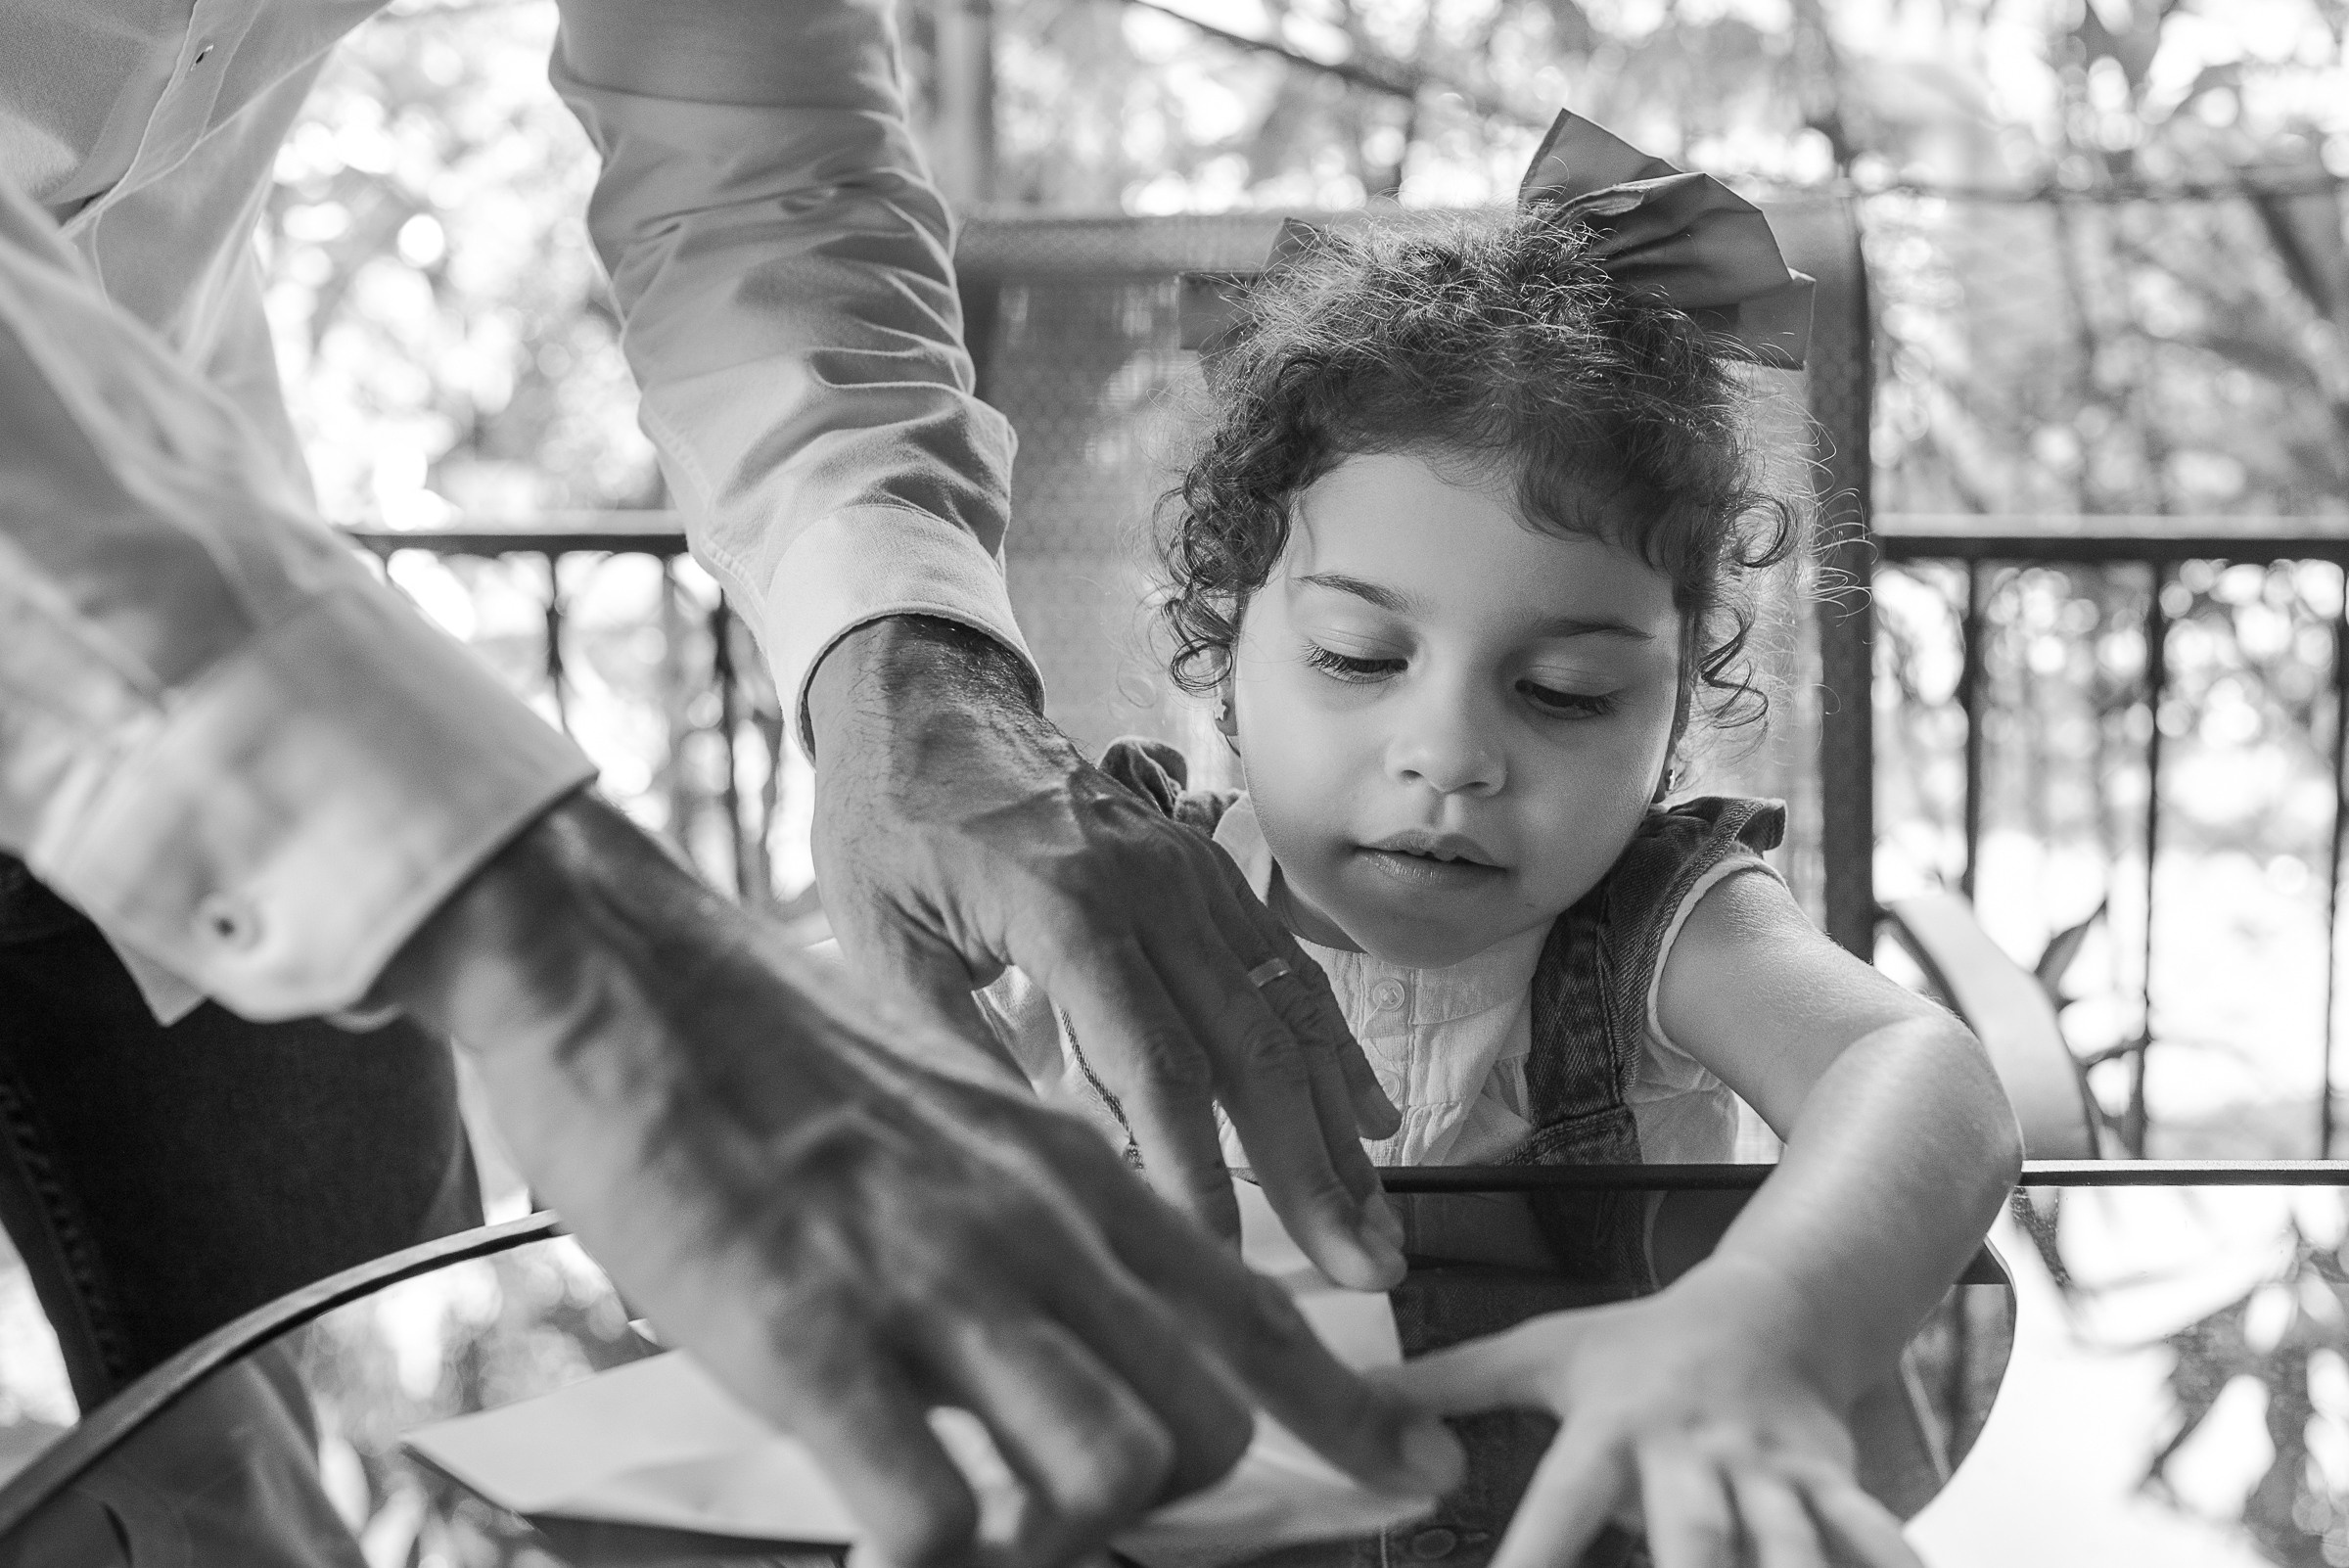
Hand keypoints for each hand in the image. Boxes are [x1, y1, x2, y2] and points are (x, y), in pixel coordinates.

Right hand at [373, 794, 1462, 1567]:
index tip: (1417, 1469)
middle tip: (1077, 1504)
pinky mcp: (812, 1336)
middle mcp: (1033, 1224)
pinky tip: (890, 1516)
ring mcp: (931, 1282)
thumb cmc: (788, 1072)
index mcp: (1072, 1170)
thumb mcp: (963, 1129)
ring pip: (1110, 1469)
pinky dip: (935, 1547)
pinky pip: (937, 1511)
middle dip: (1168, 1498)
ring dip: (1063, 1531)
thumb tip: (1108, 1351)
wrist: (629, 981)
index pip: (1255, 1310)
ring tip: (982, 1512)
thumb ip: (1047, 1233)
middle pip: (1205, 1421)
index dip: (1350, 1409)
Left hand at [806, 615, 1405, 1289]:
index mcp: (1068, 909)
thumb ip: (954, 1049)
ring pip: (1288, 1011)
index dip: (1196, 1173)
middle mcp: (1152, 887)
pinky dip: (1332, 1049)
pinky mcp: (1203, 871)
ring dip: (1338, 1127)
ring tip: (1380, 1221)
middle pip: (1253, 1048)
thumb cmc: (889, 824)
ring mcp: (1190, 873)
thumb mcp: (882, 939)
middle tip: (1361, 1270)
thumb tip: (1024, 1165)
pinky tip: (1367, 1119)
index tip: (1221, 1259)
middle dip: (1311, 1172)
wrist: (924, 701)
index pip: (1155, 1066)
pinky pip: (1286, 966)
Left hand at [1378, 1260, 1920, 1567]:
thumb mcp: (1540, 1353)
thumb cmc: (1638, 1346)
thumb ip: (1446, 1384)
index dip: (1530, 1565)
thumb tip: (1352, 1402)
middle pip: (1692, 1540)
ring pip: (1786, 1547)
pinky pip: (1870, 1539)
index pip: (1560, 1510)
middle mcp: (1692, 1455)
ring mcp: (1769, 1472)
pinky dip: (1885, 1567)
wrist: (1769, 1308)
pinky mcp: (1832, 1486)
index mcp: (1613, 1429)